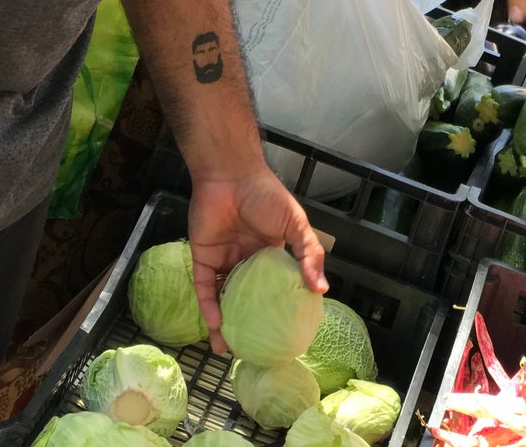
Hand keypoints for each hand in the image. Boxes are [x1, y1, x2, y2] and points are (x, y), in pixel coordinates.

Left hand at [189, 166, 327, 352]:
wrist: (230, 174)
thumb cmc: (266, 196)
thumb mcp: (296, 224)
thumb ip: (309, 254)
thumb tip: (322, 290)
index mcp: (269, 252)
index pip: (274, 286)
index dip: (277, 308)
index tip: (283, 331)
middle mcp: (246, 259)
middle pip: (246, 297)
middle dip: (248, 322)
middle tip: (252, 349)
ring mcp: (224, 259)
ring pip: (223, 298)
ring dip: (224, 323)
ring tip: (228, 350)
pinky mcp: (203, 258)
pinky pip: (205, 288)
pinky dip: (209, 307)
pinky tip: (217, 326)